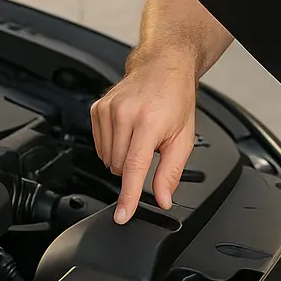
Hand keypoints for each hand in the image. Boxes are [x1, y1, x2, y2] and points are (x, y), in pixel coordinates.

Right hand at [90, 51, 196, 223]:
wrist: (163, 65)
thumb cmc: (175, 98)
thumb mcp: (182, 137)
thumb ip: (171, 172)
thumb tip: (162, 199)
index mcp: (149, 121)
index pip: (134, 168)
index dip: (128, 196)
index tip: (122, 215)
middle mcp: (125, 113)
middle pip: (119, 167)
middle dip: (134, 167)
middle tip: (150, 146)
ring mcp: (108, 109)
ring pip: (107, 158)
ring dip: (122, 156)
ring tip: (140, 135)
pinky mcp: (97, 107)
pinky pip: (99, 144)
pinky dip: (112, 145)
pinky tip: (127, 130)